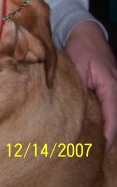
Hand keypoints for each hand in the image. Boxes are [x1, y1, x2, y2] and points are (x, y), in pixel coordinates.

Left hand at [65, 21, 116, 152]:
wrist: (87, 32)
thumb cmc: (81, 48)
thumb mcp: (75, 67)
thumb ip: (78, 88)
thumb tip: (73, 109)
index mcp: (111, 86)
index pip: (113, 117)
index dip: (109, 135)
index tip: (102, 150)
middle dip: (109, 136)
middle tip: (94, 153)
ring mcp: (116, 88)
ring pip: (115, 114)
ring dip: (108, 128)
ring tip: (96, 146)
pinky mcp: (111, 87)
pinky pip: (112, 107)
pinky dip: (107, 119)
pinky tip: (97, 129)